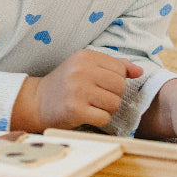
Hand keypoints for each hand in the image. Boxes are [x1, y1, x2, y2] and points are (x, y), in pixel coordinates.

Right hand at [11, 50, 143, 132]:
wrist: (36, 102)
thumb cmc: (65, 84)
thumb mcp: (86, 67)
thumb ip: (114, 66)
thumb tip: (140, 71)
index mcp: (85, 56)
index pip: (120, 69)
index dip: (115, 81)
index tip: (100, 85)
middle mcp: (81, 70)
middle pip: (120, 87)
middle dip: (113, 96)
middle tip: (97, 98)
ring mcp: (77, 90)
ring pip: (115, 103)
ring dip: (107, 109)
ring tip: (92, 106)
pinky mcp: (75, 110)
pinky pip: (104, 118)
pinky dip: (100, 120)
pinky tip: (87, 115)